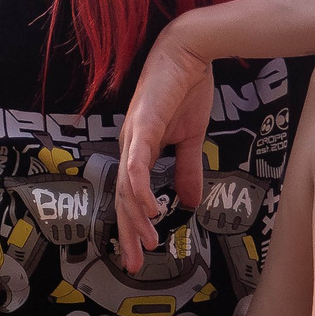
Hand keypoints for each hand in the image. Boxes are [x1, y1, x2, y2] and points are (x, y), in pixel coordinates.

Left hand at [112, 22, 213, 272]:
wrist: (190, 52)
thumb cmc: (186, 89)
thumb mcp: (190, 138)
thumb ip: (187, 169)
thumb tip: (189, 202)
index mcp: (138, 150)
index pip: (131, 196)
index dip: (133, 226)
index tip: (139, 253)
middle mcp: (129, 146)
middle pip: (123, 198)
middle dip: (128, 233)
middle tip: (133, 262)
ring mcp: (133, 135)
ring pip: (128, 185)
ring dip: (136, 216)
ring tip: (145, 241)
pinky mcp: (143, 124)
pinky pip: (137, 161)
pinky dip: (141, 186)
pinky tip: (149, 207)